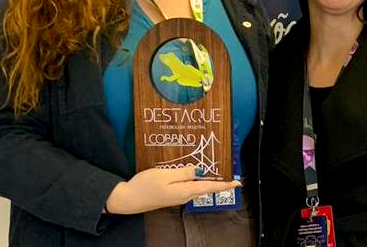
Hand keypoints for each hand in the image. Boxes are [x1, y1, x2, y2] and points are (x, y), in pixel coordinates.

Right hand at [105, 165, 240, 214]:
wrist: (128, 199)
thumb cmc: (145, 185)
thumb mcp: (164, 175)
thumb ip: (184, 172)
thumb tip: (201, 170)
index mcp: (185, 190)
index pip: (210, 187)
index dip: (224, 184)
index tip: (238, 182)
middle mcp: (184, 195)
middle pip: (206, 187)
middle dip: (218, 179)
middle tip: (228, 169)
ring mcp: (178, 196)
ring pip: (197, 186)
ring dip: (207, 178)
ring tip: (216, 168)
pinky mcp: (172, 194)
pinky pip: (189, 186)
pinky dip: (196, 179)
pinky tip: (195, 172)